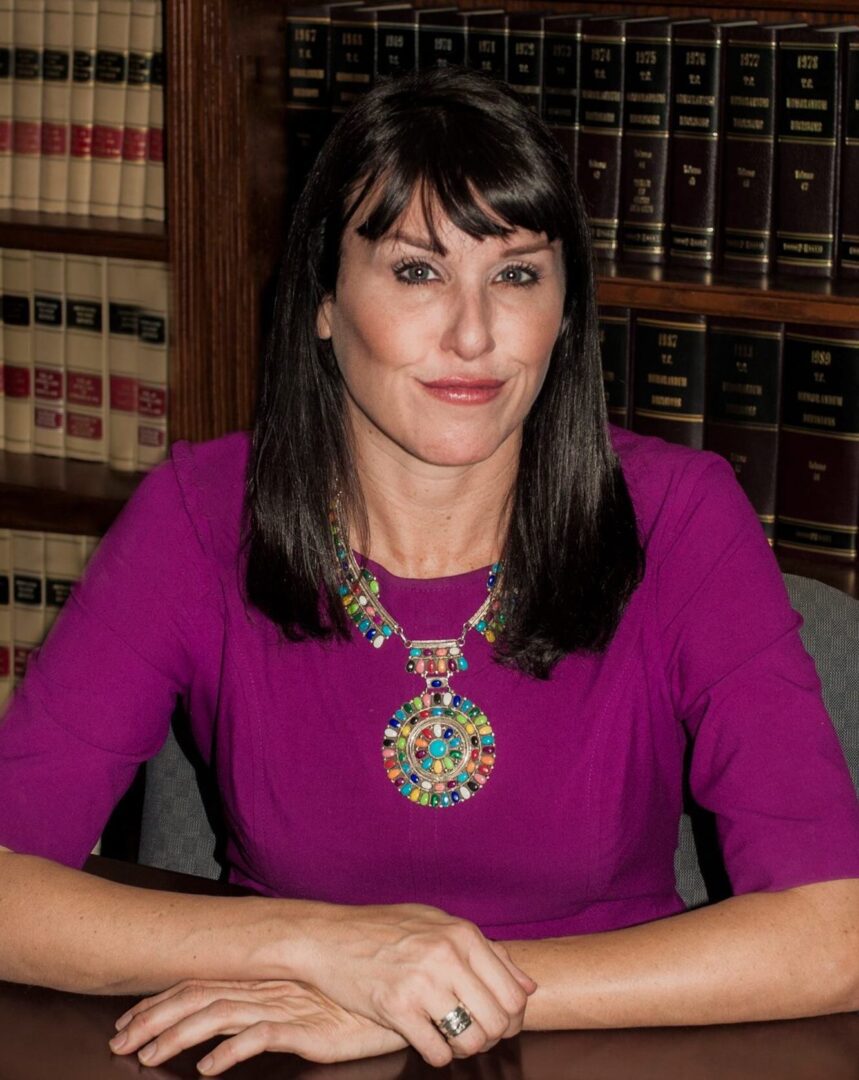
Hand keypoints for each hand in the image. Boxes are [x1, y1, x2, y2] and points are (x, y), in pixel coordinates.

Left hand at [109, 978, 406, 1074]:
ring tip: (147, 1056)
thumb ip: (273, 995)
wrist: (402, 989)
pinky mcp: (307, 1026)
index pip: (202, 980)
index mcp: (264, 973)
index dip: (162, 998)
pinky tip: (207, 1070)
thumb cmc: (355, 991)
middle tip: (120, 1040)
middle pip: (199, 995)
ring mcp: (287, 1003)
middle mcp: (269, 984)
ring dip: (177, 1036)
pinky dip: (228, 1053)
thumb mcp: (306, 991)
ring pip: (218, 1015)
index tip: (130, 1017)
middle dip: (154, 1017)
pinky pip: (260, 1037)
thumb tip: (235, 1016)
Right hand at [292, 902, 536, 1066]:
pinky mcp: (396, 1008)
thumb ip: (486, 951)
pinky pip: (436, 1052)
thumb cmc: (385, 928)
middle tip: (476, 1035)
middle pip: (498, 1021)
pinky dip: (438, 1055)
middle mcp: (447, 956)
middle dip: (492, 1037)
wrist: (329, 936)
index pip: (514, 993)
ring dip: (466, 1049)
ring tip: (452, 1039)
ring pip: (471, 1040)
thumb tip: (528, 986)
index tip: (499, 1023)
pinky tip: (427, 1040)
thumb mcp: (439, 924)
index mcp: (463, 934)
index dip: (513, 1019)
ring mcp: (421, 983)